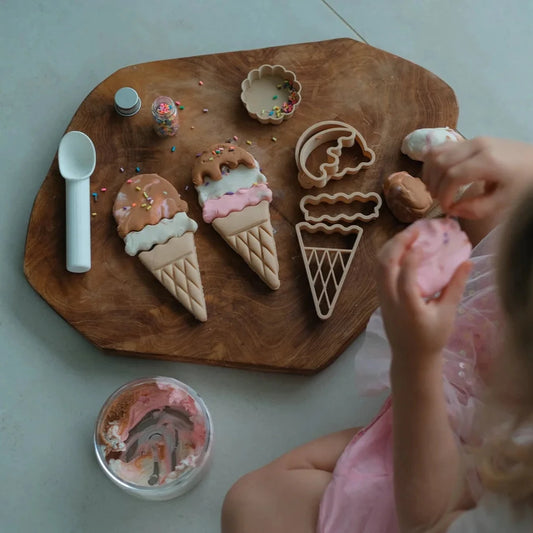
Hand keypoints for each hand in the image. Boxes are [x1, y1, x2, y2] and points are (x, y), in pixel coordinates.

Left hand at [376, 225, 471, 364]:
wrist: (410, 357)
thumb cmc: (432, 337)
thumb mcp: (447, 313)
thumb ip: (455, 287)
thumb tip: (467, 261)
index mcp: (408, 308)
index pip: (404, 279)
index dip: (411, 259)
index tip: (422, 243)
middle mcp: (389, 300)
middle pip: (385, 266)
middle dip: (398, 243)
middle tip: (415, 229)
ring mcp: (381, 298)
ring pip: (378, 266)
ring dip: (391, 247)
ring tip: (408, 234)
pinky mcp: (380, 296)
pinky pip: (379, 271)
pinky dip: (388, 255)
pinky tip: (401, 247)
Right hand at [422, 137, 532, 218]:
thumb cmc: (522, 184)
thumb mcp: (505, 201)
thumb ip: (477, 208)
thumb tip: (452, 209)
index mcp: (488, 161)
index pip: (453, 176)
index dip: (444, 195)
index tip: (447, 208)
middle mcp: (477, 145)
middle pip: (441, 163)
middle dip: (435, 185)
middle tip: (439, 200)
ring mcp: (472, 140)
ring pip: (436, 153)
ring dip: (430, 173)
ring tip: (435, 189)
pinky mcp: (469, 140)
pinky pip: (441, 147)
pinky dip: (432, 162)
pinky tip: (436, 176)